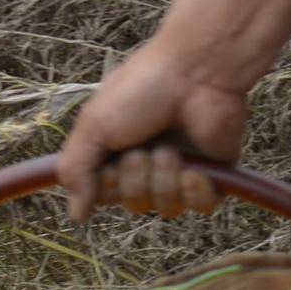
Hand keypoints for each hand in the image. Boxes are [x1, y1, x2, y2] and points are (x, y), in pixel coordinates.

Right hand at [55, 41, 254, 220]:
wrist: (194, 72)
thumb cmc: (141, 90)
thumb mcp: (93, 126)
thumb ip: (76, 171)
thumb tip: (76, 216)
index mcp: (118, 151)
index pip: (106, 195)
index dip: (108, 185)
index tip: (112, 158)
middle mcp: (149, 163)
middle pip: (136, 204)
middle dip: (136, 179)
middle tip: (144, 147)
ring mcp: (183, 168)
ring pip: (168, 208)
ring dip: (165, 179)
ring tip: (170, 148)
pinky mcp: (214, 172)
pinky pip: (201, 206)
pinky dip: (195, 191)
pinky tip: (194, 169)